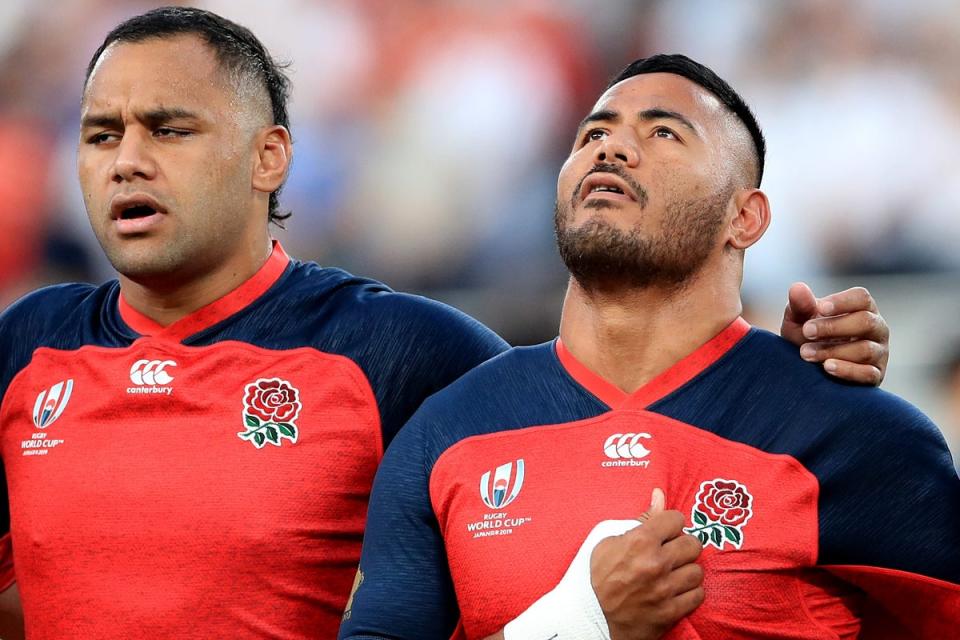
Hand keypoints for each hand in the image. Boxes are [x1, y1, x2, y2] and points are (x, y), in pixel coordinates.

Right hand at [590, 489, 703, 639]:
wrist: (590, 616)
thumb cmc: (597, 574)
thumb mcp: (608, 539)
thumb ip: (640, 518)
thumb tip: (659, 494)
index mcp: (640, 541)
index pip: (676, 519)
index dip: (670, 524)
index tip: (665, 531)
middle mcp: (656, 563)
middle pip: (693, 544)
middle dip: (682, 545)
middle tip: (671, 552)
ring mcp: (665, 589)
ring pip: (697, 571)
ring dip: (686, 570)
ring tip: (673, 573)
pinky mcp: (671, 611)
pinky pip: (697, 595)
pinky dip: (689, 592)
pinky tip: (675, 590)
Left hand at [780, 282, 888, 384]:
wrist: (807, 371)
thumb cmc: (807, 339)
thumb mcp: (798, 322)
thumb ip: (799, 305)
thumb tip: (797, 287)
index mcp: (862, 309)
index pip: (862, 298)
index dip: (842, 302)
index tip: (819, 308)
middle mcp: (876, 329)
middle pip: (865, 321)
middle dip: (833, 327)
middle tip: (807, 331)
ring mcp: (879, 353)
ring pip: (865, 349)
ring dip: (833, 350)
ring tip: (806, 353)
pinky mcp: (875, 376)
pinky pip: (868, 373)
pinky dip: (847, 370)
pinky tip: (827, 367)